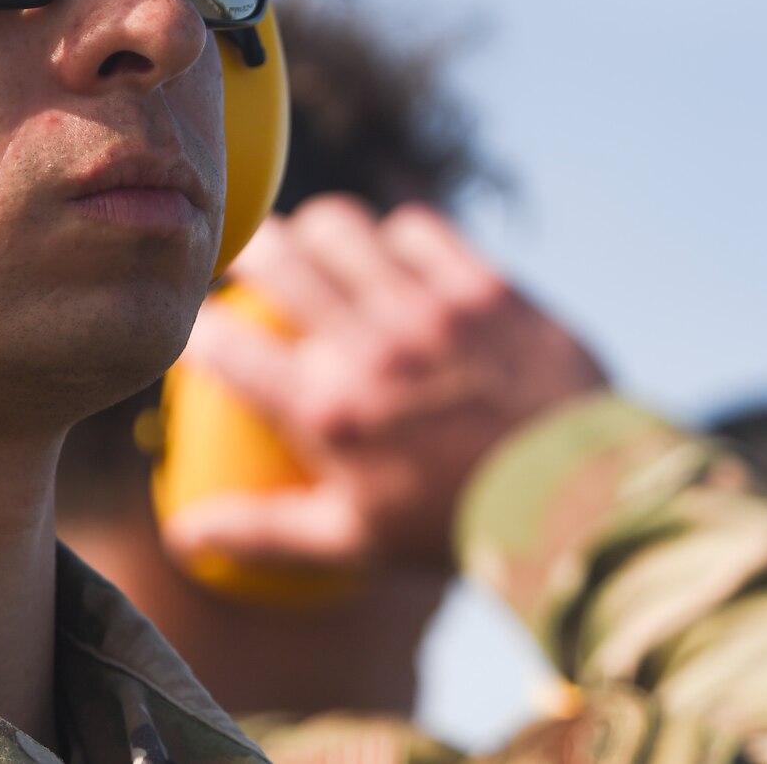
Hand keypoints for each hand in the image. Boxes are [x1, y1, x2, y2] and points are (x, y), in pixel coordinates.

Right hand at [164, 195, 607, 572]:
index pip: (221, 344)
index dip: (193, 324)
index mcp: (325, 411)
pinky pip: (417, 228)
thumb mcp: (351, 539)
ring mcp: (427, 309)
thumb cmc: (453, 526)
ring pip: (340, 226)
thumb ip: (262, 530)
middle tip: (252, 265)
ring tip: (320, 249)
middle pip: (273, 257)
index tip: (196, 327)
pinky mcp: (482, 285)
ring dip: (319, 233)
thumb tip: (183, 534)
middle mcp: (366, 348)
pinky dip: (398, 238)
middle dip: (247, 250)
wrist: (582, 502)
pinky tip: (400, 259)